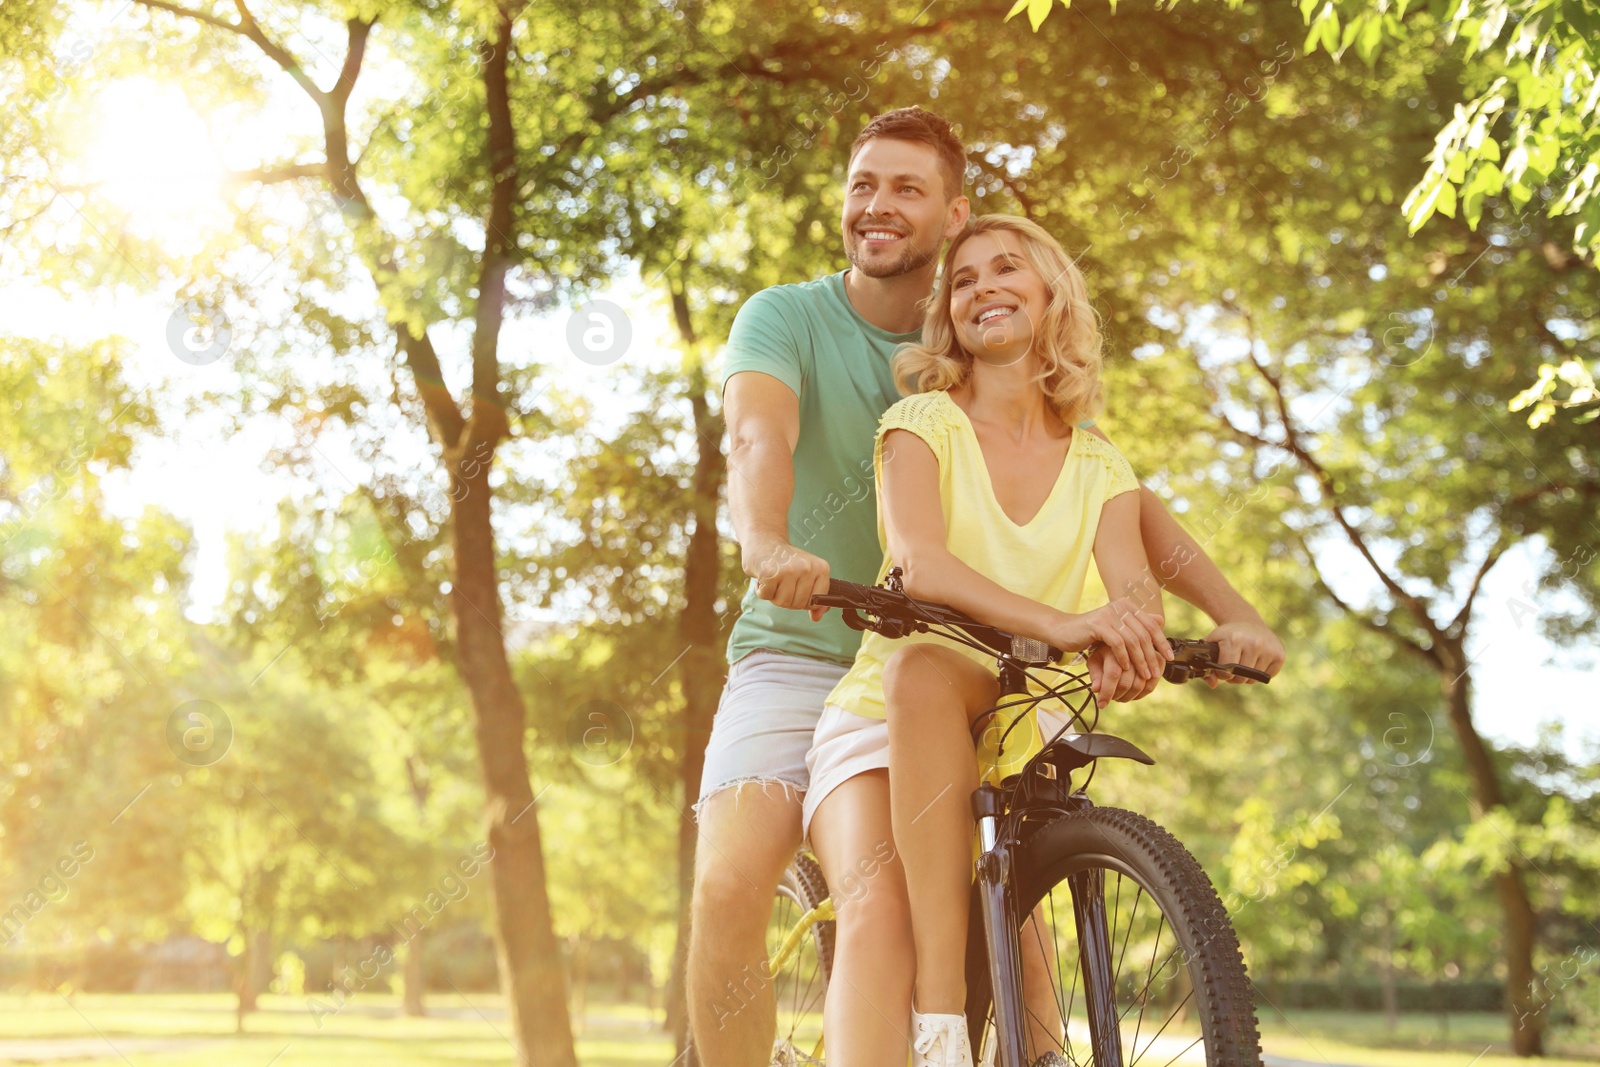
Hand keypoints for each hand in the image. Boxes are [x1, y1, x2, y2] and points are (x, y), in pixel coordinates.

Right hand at [741, 531, 831, 619]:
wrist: (764, 541)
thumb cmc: (786, 561)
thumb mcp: (807, 576)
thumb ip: (815, 598)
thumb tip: (816, 618)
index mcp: (821, 568)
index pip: (816, 602)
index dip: (804, 600)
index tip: (797, 588)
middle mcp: (807, 568)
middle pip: (798, 605)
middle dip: (787, 598)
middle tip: (782, 581)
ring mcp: (789, 570)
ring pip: (782, 602)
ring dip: (774, 595)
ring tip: (774, 579)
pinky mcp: (770, 573)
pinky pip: (766, 596)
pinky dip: (762, 591)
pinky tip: (764, 577)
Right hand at [1053, 598, 1170, 699]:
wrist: (1063, 631)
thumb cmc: (1091, 633)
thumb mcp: (1116, 629)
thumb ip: (1137, 624)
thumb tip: (1161, 621)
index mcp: (1127, 606)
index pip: (1151, 625)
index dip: (1162, 642)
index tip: (1169, 658)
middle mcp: (1120, 606)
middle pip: (1144, 634)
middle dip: (1151, 656)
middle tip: (1155, 672)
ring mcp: (1109, 614)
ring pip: (1132, 640)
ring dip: (1140, 660)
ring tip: (1143, 675)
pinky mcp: (1098, 624)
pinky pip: (1117, 644)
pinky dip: (1123, 658)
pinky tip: (1124, 669)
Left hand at [1085, 644, 1160, 703]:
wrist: (1128, 639)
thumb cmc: (1107, 653)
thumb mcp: (1095, 660)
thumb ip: (1095, 673)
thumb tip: (1096, 689)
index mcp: (1115, 647)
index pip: (1113, 674)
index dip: (1107, 692)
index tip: (1101, 705)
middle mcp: (1133, 650)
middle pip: (1126, 683)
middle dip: (1117, 696)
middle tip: (1111, 699)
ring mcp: (1148, 655)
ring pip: (1139, 686)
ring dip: (1128, 697)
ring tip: (1120, 697)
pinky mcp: (1159, 660)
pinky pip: (1151, 685)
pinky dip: (1141, 694)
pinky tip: (1133, 695)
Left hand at [1202, 618, 1284, 687]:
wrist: (1247, 621)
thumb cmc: (1228, 635)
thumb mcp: (1212, 643)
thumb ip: (1205, 664)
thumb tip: (1212, 684)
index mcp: (1235, 640)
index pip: (1226, 673)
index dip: (1222, 674)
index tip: (1222, 668)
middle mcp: (1254, 643)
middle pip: (1241, 678)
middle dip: (1234, 677)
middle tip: (1233, 666)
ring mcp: (1268, 649)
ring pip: (1254, 679)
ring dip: (1247, 676)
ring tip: (1244, 662)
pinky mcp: (1280, 654)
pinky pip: (1268, 676)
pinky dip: (1261, 674)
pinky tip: (1256, 661)